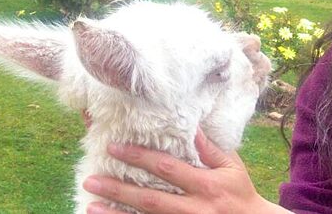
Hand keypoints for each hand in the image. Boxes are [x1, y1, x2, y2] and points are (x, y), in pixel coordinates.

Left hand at [82, 129, 288, 213]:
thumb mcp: (232, 168)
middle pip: (150, 199)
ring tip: (90, 205)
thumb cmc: (241, 194)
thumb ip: (210, 149)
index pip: (166, 168)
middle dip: (118, 189)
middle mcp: (194, 208)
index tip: (114, 147)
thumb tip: (190, 125)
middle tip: (91, 179)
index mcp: (206, 185)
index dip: (139, 157)